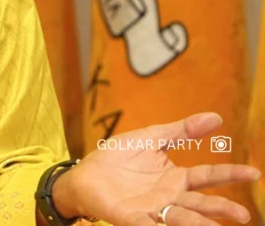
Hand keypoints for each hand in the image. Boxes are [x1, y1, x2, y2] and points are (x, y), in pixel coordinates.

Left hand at [51, 112, 260, 225]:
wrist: (84, 173)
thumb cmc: (118, 158)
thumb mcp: (150, 138)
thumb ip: (181, 131)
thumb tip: (216, 117)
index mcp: (176, 177)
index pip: (208, 176)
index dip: (230, 174)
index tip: (254, 173)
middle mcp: (169, 196)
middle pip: (200, 202)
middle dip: (220, 209)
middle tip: (242, 215)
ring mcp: (152, 209)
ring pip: (180, 217)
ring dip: (197, 223)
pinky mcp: (132, 218)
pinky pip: (149, 225)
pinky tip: (166, 225)